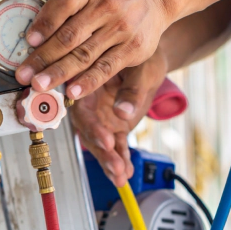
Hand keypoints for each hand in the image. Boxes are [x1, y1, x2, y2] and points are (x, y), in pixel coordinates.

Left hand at [15, 0, 167, 99]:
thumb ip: (63, 12)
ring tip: (40, 85)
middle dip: (43, 57)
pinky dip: (87, 82)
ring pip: (84, 55)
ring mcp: (120, 29)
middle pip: (69, 35)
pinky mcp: (132, 49)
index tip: (29, 40)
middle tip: (24, 75)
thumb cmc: (109, 2)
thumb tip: (33, 40)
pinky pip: (105, 68)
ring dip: (59, 73)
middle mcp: (105, 8)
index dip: (45, 21)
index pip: (64, 2)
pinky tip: (71, 91)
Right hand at [71, 49, 167, 186]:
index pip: (83, 108)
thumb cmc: (140, 53)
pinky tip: (126, 173)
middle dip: (101, 151)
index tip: (105, 140)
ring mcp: (101, 117)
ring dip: (109, 161)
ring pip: (100, 143)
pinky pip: (115, 146)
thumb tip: (123, 113)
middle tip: (115, 164)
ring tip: (121, 176)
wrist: (147, 57)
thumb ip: (132, 90)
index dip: (92, 126)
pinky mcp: (114, 127)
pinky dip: (121, 160)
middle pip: (89, 131)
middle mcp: (89, 103)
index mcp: (87, 83)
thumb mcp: (140, 68)